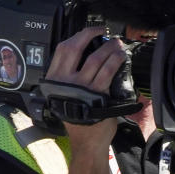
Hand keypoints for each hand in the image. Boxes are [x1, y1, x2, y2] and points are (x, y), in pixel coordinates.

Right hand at [47, 27, 127, 151]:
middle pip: (75, 48)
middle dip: (91, 35)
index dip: (77, 36)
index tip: (89, 32)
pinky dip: (115, 61)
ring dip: (108, 48)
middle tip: (103, 32)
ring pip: (94, 59)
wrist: (87, 141)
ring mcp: (79, 88)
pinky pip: (107, 72)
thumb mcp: (65, 96)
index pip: (62, 50)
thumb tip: (86, 56)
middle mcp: (63, 82)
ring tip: (117, 45)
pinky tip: (121, 57)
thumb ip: (69, 79)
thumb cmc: (79, 119)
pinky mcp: (96, 94)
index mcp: (54, 80)